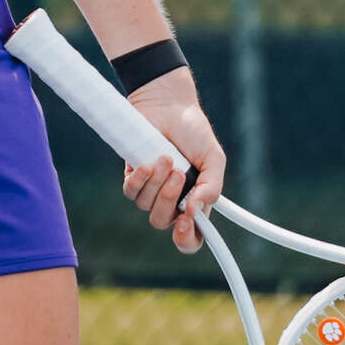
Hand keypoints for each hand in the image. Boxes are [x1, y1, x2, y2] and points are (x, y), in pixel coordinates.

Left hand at [118, 70, 223, 254]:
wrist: (168, 105)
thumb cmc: (193, 131)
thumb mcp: (213, 159)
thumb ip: (211, 188)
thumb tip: (195, 212)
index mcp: (195, 201)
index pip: (191, 237)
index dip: (187, 240)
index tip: (184, 223)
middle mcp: (172, 200)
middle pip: (163, 222)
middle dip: (169, 200)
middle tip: (178, 173)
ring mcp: (151, 189)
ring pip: (145, 206)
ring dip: (156, 183)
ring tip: (166, 157)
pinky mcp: (133, 176)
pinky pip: (130, 191)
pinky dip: (139, 179)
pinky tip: (147, 162)